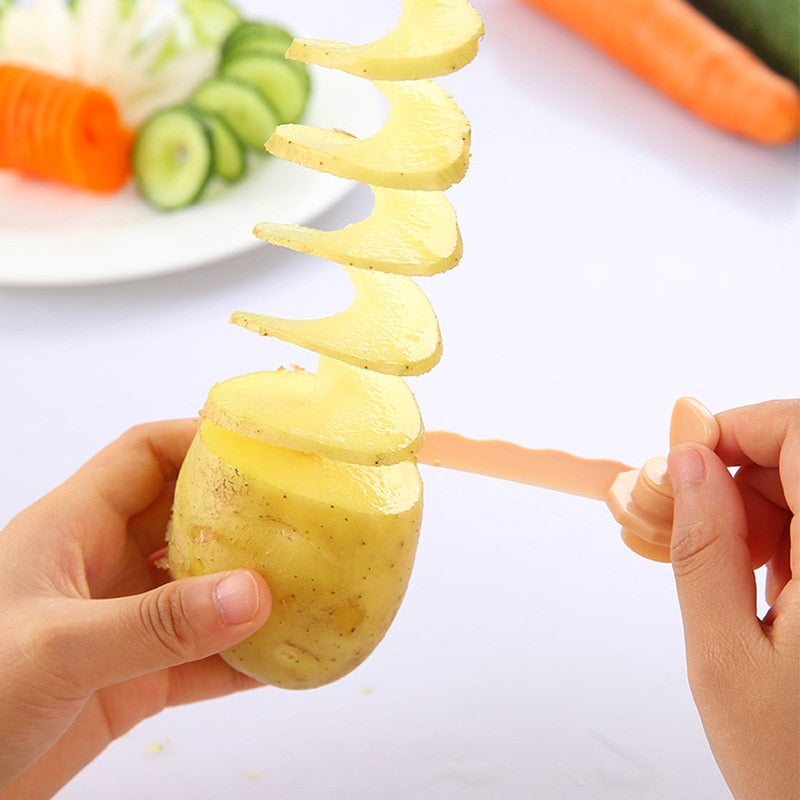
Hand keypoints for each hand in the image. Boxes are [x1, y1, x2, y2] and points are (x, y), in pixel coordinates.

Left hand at [0, 421, 271, 798]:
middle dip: (242, 514)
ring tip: (309, 584)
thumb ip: (156, 624)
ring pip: (200, 592)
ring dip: (250, 591)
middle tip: (302, 515)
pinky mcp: (131, 682)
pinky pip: (201, 660)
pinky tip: (282, 660)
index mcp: (72, 529)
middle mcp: (100, 568)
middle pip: (185, 518)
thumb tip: (255, 593)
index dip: (201, 440)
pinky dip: (241, 659)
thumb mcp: (57, 649)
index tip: (263, 448)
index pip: (145, 455)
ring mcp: (119, 626)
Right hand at [667, 400, 799, 799]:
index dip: (739, 426)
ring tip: (721, 569)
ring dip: (758, 510)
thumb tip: (686, 465)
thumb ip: (703, 549)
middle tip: (679, 518)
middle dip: (737, 473)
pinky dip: (785, 540)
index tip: (682, 455)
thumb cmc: (797, 770)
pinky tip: (760, 585)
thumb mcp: (724, 657)